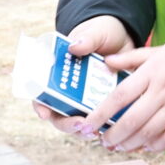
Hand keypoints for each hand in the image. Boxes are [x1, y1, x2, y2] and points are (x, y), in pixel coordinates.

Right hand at [33, 17, 137, 131]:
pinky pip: (103, 122)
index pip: (42, 94)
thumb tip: (75, 46)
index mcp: (58, 74)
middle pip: (60, 117)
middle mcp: (69, 92)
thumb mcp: (95, 32)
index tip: (44, 113)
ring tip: (97, 131)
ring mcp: (87, 100)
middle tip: (81, 124)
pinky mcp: (106, 105)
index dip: (40, 106)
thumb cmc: (102, 33)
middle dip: (68, 125)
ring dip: (86, 131)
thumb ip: (87, 39)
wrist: (125, 36)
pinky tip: (114, 129)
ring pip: (81, 125)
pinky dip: (106, 128)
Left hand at [90, 39, 164, 152]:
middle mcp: (162, 92)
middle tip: (103, 141)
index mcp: (151, 74)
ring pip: (149, 133)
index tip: (88, 124)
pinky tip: (144, 147)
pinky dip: (154, 146)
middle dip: (113, 135)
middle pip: (132, 120)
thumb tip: (106, 62)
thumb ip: (129, 58)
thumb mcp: (155, 51)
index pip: (120, 96)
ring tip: (118, 147)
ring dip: (130, 144)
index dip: (101, 113)